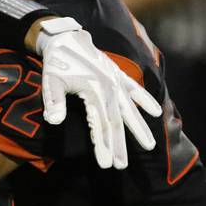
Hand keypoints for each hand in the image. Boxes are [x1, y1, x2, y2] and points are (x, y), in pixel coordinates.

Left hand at [36, 17, 161, 169]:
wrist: (65, 39)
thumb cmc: (56, 62)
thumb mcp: (50, 81)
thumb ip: (54, 101)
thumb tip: (53, 122)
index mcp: (92, 90)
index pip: (99, 124)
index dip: (103, 145)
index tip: (106, 165)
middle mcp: (108, 87)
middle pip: (116, 121)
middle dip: (119, 145)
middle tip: (121, 166)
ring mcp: (115, 80)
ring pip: (129, 109)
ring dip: (138, 128)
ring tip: (149, 146)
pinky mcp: (118, 75)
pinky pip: (135, 89)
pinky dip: (145, 99)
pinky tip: (156, 112)